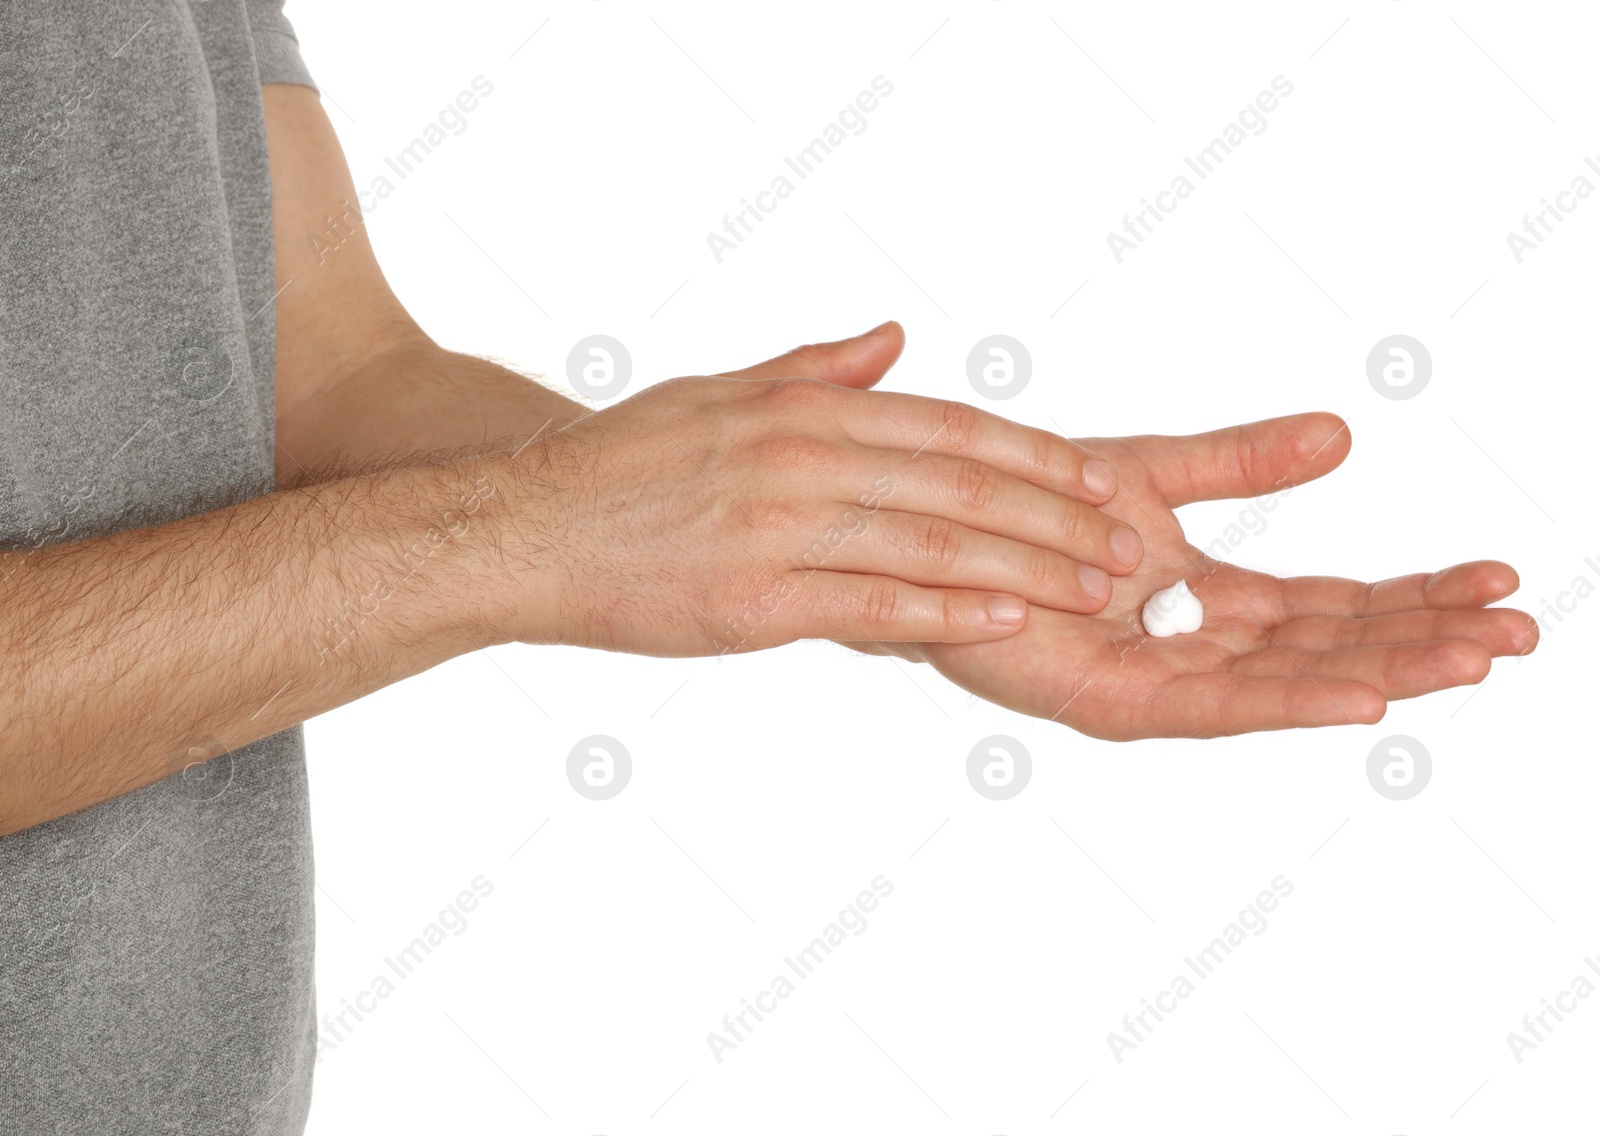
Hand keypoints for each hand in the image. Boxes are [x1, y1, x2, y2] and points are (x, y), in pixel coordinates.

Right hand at [503, 364, 1146, 655]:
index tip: (1098, 476)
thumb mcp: (717, 392)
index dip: (1034, 453)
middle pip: (960, 486)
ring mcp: (781, 529)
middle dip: (1056, 515)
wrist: (526, 530)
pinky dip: (949, 612)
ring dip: (1029, 567)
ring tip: (1097, 588)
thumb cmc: (622, 465)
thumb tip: (892, 339)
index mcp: (801, 408)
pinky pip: (873, 605)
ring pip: (932, 545)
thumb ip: (813, 369)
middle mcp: (801, 458)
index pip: (947, 426)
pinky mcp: (756, 602)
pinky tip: (1009, 621)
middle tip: (1126, 544)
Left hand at [908, 413, 1537, 737]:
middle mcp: (1192, 648)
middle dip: (1424, 641)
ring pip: (1287, 682)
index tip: (1498, 579)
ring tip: (1472, 657)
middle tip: (1519, 631)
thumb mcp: (1157, 473)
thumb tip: (1342, 433)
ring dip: (1383, 670)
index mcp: (1210, 602)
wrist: (929, 518)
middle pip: (1329, 652)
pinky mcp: (1107, 698)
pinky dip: (1288, 702)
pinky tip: (1364, 697)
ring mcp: (1155, 679)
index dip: (1414, 595)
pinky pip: (1210, 705)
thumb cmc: (1025, 505)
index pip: (1333, 607)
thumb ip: (1243, 464)